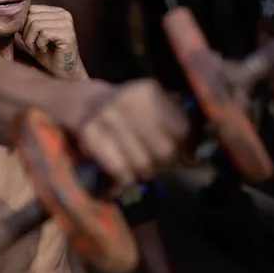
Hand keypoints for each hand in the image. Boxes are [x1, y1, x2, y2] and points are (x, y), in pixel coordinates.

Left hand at [19, 5, 86, 79]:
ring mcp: (67, 23)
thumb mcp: (33, 35)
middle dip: (26, 34)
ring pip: (35, 25)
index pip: (30, 9)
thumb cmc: (47, 54)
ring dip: (31, 40)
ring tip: (39, 48)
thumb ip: (26, 23)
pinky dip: (39, 44)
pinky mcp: (68, 34)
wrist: (62, 72)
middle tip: (34, 45)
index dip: (23, 25)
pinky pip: (43, 34)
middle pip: (31, 17)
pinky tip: (45, 50)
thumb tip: (13, 17)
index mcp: (55, 11)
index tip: (28, 38)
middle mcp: (63, 14)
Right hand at [72, 79, 188, 195]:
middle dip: (163, 164)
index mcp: (149, 91)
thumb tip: (192, 158)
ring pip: (142, 165)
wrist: (81, 103)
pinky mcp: (90, 134)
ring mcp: (107, 117)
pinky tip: (121, 177)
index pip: (182, 130)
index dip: (185, 149)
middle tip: (156, 163)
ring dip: (142, 173)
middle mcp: (128, 101)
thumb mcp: (150, 103)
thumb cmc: (125, 109)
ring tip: (136, 167)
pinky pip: (120, 171)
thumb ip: (174, 121)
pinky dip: (123, 181)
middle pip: (164, 151)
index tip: (182, 156)